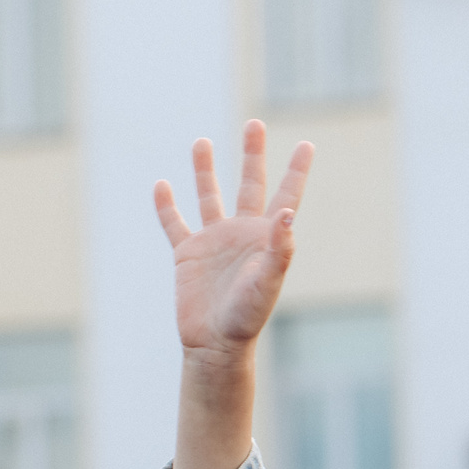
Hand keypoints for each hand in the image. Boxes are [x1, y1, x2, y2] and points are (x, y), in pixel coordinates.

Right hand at [153, 122, 313, 360]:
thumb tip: (290, 212)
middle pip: (250, 184)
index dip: (297, 171)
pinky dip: (166, 206)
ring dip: (206, 170)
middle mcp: (241, 233)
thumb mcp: (267, 281)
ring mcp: (213, 242)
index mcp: (265, 237)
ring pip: (209, 196)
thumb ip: (279, 247)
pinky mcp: (187, 254)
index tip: (308, 144)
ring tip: (202, 142)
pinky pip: (174, 224)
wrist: (215, 344)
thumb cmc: (247, 316)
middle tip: (255, 124)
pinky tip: (161, 186)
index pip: (286, 195)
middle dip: (252, 154)